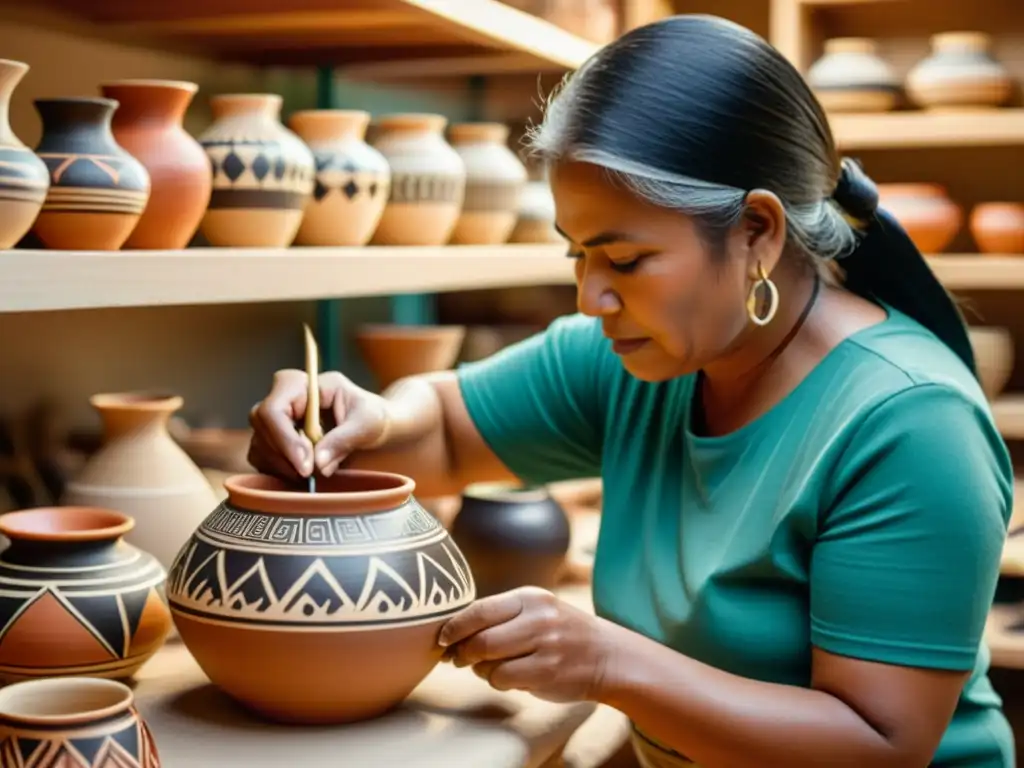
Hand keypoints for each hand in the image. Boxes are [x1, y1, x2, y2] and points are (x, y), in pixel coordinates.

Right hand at [248, 369, 389, 479]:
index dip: (285, 439)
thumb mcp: (367, 424)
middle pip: (261, 425)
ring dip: (282, 466)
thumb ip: (343, 440)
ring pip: (259, 443)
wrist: (375, 426)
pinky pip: (261, 457)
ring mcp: (276, 418)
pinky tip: (302, 476)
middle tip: (309, 475)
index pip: (275, 407)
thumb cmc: (373, 417)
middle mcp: (285, 397)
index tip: (306, 466)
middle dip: (284, 455)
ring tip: (311, 477)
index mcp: (305, 384)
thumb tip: (318, 463)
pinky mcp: (274, 439)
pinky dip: (279, 471)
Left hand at [438, 586, 615, 702]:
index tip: (441, 639)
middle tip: (457, 659)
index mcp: (529, 596)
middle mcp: (537, 617)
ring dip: (480, 669)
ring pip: (488, 662)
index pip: (479, 610)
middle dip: (461, 653)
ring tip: (493, 667)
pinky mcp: (548, 671)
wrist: (608, 656)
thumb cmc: (561, 634)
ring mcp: (545, 645)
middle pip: (479, 639)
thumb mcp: (536, 611)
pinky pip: (503, 680)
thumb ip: (499, 617)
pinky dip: (498, 682)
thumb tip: (450, 634)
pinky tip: (512, 677)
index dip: (454, 627)